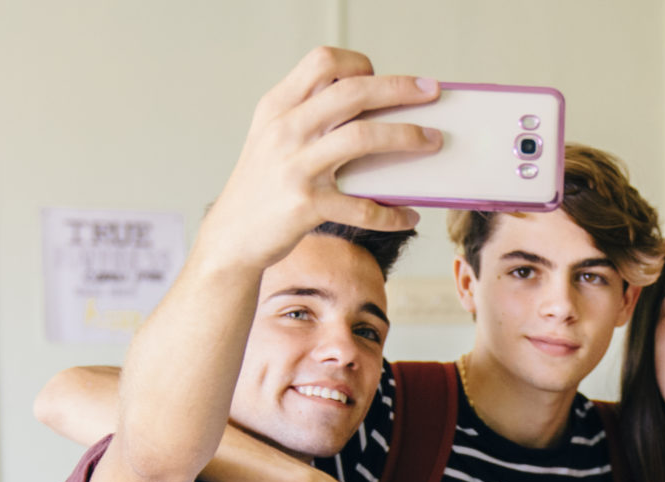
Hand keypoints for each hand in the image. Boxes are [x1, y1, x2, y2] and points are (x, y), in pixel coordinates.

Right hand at [203, 47, 439, 270]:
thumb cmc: (261, 187)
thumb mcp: (271, 138)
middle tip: (431, 93)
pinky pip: (362, 206)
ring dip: (407, 137)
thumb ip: (308, 116)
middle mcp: (285, 130)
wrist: (231, 238)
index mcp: (277, 107)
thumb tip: (370, 106)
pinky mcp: (306, 206)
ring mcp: (295, 167)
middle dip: (400, 89)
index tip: (382, 78)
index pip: (323, 62)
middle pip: (353, 92)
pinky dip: (391, 213)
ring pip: (363, 138)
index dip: (359, 64)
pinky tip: (408, 216)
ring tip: (433, 142)